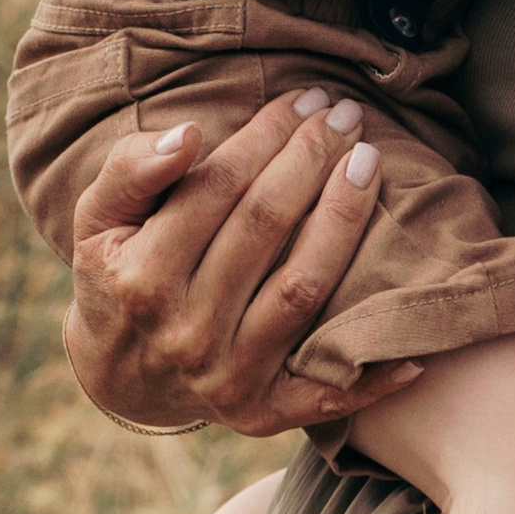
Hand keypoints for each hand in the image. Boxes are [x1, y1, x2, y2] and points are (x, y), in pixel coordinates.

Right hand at [67, 90, 426, 438]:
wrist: (118, 373)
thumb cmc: (118, 275)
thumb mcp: (98, 220)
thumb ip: (130, 171)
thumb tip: (190, 136)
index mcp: (141, 278)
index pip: (217, 188)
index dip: (265, 135)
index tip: (303, 98)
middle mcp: (185, 332)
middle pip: (265, 228)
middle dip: (311, 160)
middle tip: (345, 114)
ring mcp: (226, 378)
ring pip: (302, 288)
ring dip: (344, 219)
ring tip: (368, 162)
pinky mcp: (261, 415)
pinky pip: (326, 394)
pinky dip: (374, 373)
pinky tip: (416, 336)